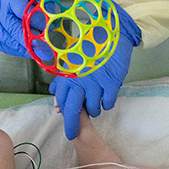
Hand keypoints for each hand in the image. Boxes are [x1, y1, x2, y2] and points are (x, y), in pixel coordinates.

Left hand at [50, 4, 141, 139]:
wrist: (113, 33)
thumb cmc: (90, 47)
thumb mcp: (72, 61)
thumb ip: (63, 80)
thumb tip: (55, 98)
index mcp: (67, 75)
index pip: (62, 102)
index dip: (64, 116)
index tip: (65, 124)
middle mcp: (79, 81)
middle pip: (73, 111)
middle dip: (73, 126)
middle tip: (74, 135)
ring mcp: (95, 83)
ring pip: (93, 109)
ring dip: (95, 108)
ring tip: (97, 99)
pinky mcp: (111, 84)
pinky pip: (108, 103)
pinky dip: (108, 102)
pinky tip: (108, 94)